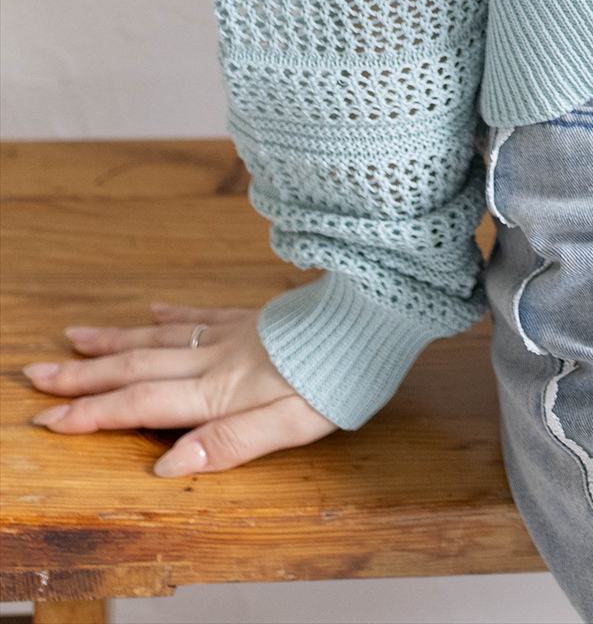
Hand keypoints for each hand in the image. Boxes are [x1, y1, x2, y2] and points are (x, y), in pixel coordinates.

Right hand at [24, 299, 338, 474]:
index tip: (46, 417)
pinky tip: (154, 310)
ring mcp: (236, 331)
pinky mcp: (257, 316)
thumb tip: (167, 464)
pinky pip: (202, 313)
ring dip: (114, 341)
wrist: (376, 309)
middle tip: (35, 374)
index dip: (91, 414)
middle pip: (137, 367)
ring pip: (161, 337)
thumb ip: (229, 443)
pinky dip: (171, 315)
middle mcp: (217, 357)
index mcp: (219, 389)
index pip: (141, 405)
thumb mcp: (291, 423)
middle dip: (83, 375)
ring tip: (75, 337)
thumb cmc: (340, 375)